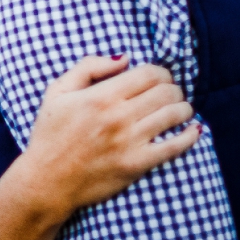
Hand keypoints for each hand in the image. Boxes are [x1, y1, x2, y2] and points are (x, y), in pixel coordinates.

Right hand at [16, 54, 199, 221]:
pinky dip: (190, 135)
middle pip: (166, 91)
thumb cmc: (50, 134)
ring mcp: (130, 141)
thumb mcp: (57, 92)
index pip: (149, 74)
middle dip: (173, 88)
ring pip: (175, 114)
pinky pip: (175, 146)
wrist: (46, 180)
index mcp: (100, 96)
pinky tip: (193, 129)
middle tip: (169, 93)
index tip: (159, 77)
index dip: (160, 72)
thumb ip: (88, 67)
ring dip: (183, 108)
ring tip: (179, 109)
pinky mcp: (138, 164)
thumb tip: (124, 59)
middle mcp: (118, 116)